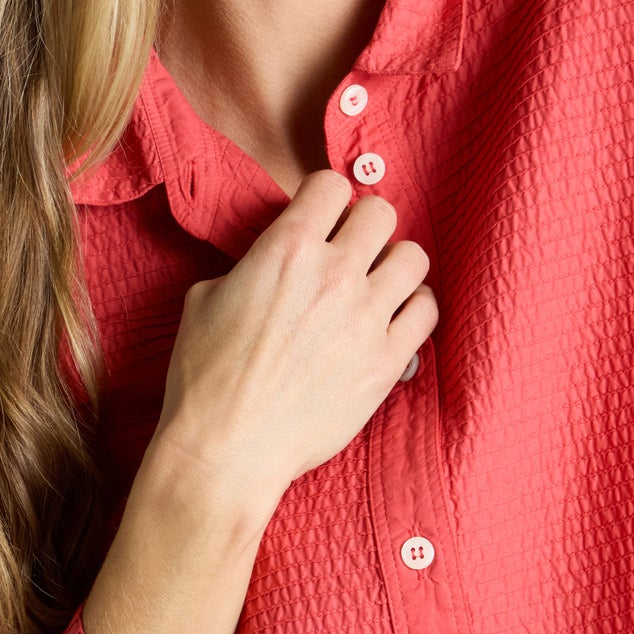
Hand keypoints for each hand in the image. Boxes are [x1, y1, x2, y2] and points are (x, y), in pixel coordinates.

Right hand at [150, 168, 436, 520]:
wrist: (227, 449)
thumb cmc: (205, 377)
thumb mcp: (205, 297)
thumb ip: (252, 264)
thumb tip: (273, 259)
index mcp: (286, 249)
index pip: (332, 184)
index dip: (327, 200)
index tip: (323, 220)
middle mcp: (334, 274)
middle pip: (382, 213)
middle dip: (366, 228)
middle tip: (352, 252)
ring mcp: (367, 318)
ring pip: (414, 258)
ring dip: (396, 266)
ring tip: (378, 286)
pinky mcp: (387, 361)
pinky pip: (427, 311)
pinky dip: (414, 309)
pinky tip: (394, 320)